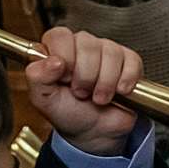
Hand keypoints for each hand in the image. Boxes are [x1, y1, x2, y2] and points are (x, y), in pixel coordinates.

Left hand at [22, 25, 145, 157]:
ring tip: (98, 97)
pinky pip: (131, 62)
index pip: (60, 36)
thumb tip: (53, 61)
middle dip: (85, 77)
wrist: (93, 131)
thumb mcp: (43, 99)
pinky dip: (125, 81)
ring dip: (105, 83)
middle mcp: (82, 45)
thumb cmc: (67, 112)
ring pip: (110, 53)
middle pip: (87, 45)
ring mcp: (107, 51)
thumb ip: (37, 76)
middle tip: (81, 92)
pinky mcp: (129, 61)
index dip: (64, 58)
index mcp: (58, 49)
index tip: (64, 79)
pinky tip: (118, 92)